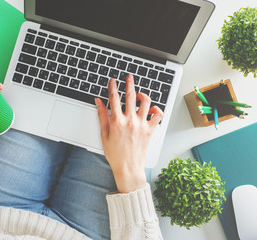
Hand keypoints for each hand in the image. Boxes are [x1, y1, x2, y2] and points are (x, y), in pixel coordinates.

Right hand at [95, 74, 162, 192]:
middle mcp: (130, 120)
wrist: (128, 168)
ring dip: (142, 95)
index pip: (114, 98)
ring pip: (146, 102)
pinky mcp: (150, 130)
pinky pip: (158, 115)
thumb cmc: (115, 154)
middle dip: (129, 83)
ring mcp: (142, 124)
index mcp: (117, 121)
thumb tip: (98, 102)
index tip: (112, 81)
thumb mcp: (104, 135)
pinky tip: (151, 109)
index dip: (112, 86)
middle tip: (129, 77)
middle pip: (131, 95)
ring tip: (139, 94)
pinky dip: (156, 109)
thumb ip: (102, 116)